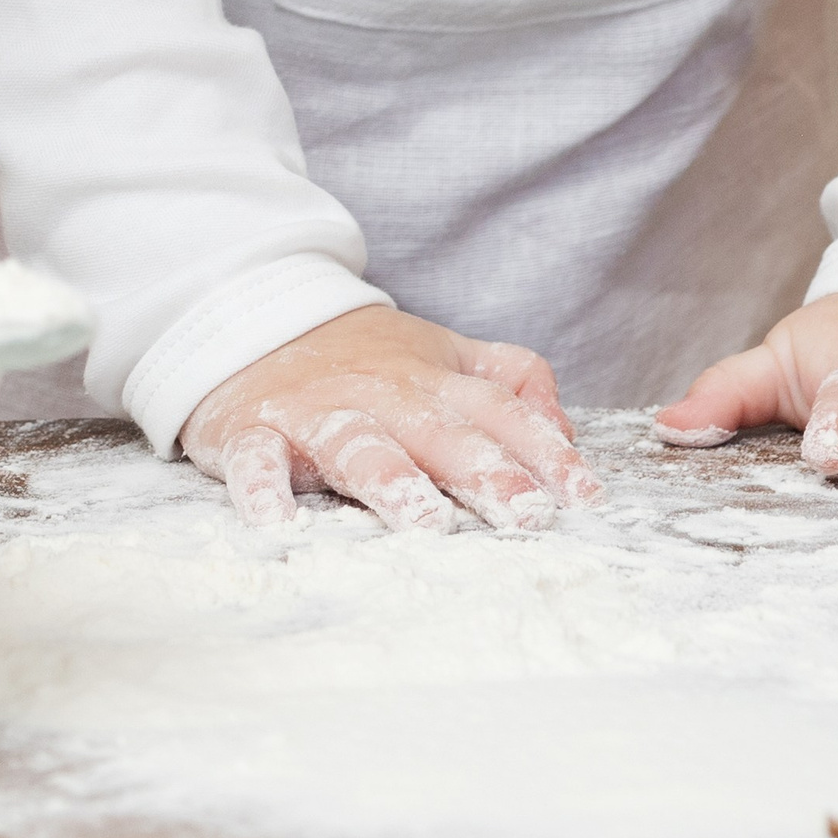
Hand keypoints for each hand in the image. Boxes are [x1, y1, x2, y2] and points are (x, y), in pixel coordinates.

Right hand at [181, 302, 601, 535]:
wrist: (250, 315)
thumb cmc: (360, 356)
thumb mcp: (441, 355)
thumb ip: (508, 382)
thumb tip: (567, 429)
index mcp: (432, 383)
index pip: (500, 414)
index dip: (545, 453)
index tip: (587, 498)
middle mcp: (382, 397)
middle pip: (439, 433)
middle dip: (485, 471)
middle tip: (525, 516)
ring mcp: (317, 413)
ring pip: (359, 445)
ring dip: (391, 479)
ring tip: (423, 520)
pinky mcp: (254, 430)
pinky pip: (258, 461)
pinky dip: (263, 489)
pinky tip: (277, 523)